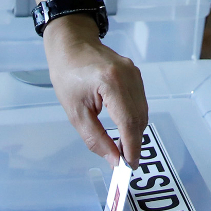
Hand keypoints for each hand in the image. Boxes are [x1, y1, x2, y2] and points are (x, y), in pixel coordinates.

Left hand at [43, 14, 148, 165]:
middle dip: (134, 142)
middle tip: (122, 161)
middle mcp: (128, 76)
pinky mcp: (135, 73)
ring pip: (143, 111)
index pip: (129, 122)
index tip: (129, 166)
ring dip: (135, 131)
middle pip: (139, 118)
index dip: (132, 147)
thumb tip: (114, 159)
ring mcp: (134, 73)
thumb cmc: (67, 75)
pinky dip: (134, 118)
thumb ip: (95, 138)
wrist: (71, 44)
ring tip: (122, 147)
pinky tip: (124, 128)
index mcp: (111, 83)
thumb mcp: (75, 112)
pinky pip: (140, 102)